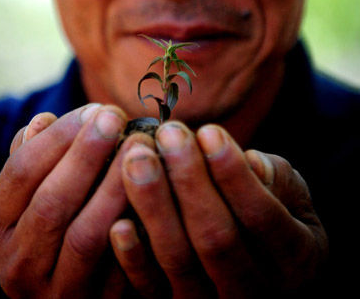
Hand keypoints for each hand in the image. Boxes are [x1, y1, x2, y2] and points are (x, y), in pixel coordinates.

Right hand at [0, 104, 152, 297]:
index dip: (59, 136)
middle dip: (86, 153)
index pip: (21, 172)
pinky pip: (118, 265)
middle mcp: (17, 263)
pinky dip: (136, 226)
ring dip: (114, 185)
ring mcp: (54, 290)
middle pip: (51, 201)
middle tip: (116, 116)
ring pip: (85, 233)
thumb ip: (34, 160)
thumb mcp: (30, 196)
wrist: (66, 291)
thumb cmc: (51, 226)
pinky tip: (157, 189)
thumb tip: (42, 120)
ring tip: (140, 146)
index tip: (95, 107)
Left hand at [110, 122, 327, 297]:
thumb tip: (250, 162)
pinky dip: (134, 259)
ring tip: (137, 157)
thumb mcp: (290, 194)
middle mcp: (256, 291)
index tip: (208, 131)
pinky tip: (118, 221)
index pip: (262, 217)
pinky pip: (152, 290)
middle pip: (217, 238)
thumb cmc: (275, 210)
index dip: (233, 174)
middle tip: (167, 135)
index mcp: (295, 260)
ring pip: (180, 260)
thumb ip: (277, 180)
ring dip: (155, 206)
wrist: (257, 260)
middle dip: (189, 181)